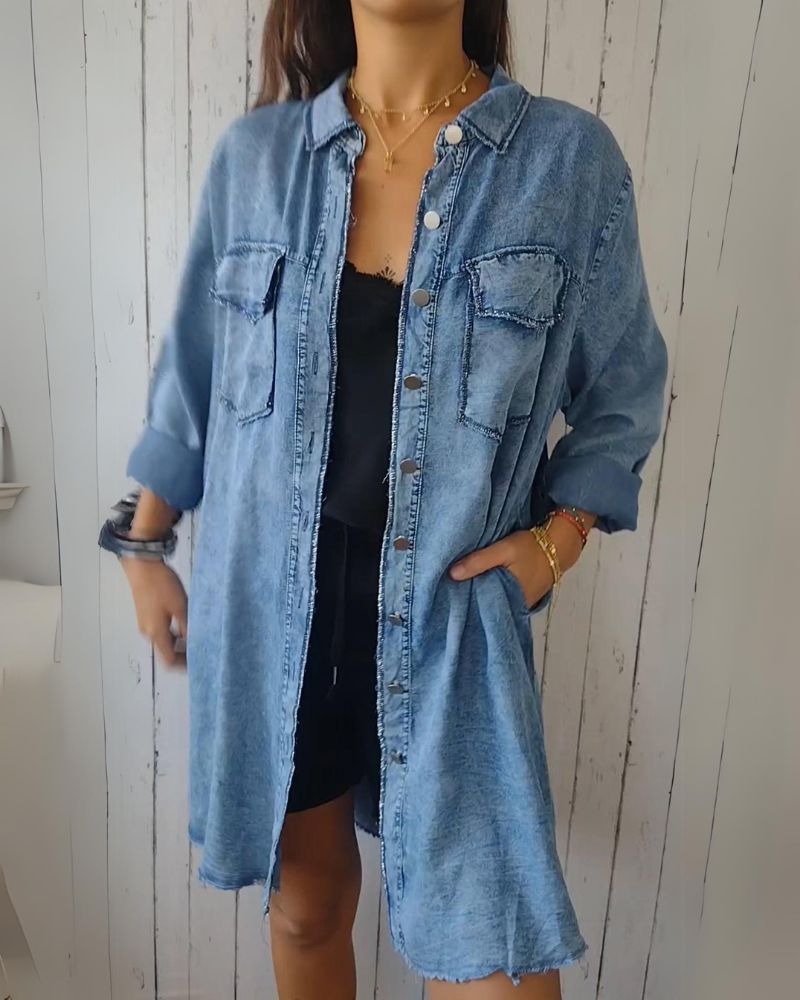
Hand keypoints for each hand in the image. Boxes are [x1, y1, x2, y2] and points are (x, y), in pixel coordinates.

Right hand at [121, 557, 187, 667]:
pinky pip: (160, 630)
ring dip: (179, 642)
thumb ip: (187, 627)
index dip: (184, 665)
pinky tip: (184, 622)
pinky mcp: (145, 615)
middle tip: (201, 648)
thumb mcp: (180, 606)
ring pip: (164, 641)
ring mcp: (145, 623)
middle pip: (166, 652)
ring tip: (196, 634)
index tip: (198, 663)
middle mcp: (148, 632)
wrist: (142, 565)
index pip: (169, 661)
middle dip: (183, 654)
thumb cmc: (161, 584)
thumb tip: (194, 642)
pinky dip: (173, 632)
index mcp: (156, 633)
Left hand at [447, 515, 589, 607]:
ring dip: (483, 599)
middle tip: (453, 596)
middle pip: (488, 609)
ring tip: (464, 592)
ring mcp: (522, 604)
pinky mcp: (524, 598)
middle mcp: (516, 606)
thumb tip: (452, 574)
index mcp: (510, 597)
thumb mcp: (503, 549)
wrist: (559, 545)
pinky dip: (495, 596)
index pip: (481, 608)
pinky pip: (505, 601)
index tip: (449, 599)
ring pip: (497, 605)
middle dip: (472, 603)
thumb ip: (479, 561)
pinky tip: (483, 588)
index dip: (465, 604)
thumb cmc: (532, 547)